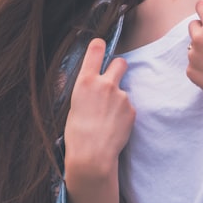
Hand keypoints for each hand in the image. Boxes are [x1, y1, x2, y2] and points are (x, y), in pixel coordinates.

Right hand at [64, 38, 135, 179]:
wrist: (92, 156)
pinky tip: (114, 127)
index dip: (99, 46)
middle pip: (120, 62)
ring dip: (118, 100)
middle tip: (113, 79)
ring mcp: (121, 96)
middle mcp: (105, 84)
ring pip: (123, 90)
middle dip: (119, 67)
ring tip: (107, 119)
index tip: (100, 46)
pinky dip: (123, 115)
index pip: (96, 49)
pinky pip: (128, 107)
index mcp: (85, 81)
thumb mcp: (71, 105)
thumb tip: (83, 79)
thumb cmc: (76, 133)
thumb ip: (81, 88)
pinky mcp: (131, 110)